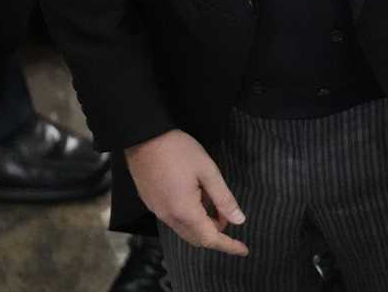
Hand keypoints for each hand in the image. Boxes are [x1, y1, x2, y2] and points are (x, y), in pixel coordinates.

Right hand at [125, 130, 248, 255]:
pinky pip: (174, 219)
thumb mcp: (208, 171)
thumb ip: (223, 198)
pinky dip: (190, 215)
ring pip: (185, 229)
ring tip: (214, 201)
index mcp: (184, 211)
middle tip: (229, 214)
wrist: (143, 138)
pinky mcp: (152, 203)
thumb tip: (238, 219)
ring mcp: (158, 211)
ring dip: (203, 223)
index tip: (244, 249)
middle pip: (197, 238)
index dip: (228, 245)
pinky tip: (197, 195)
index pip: (210, 238)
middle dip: (216, 232)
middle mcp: (168, 217)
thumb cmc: (178, 150)